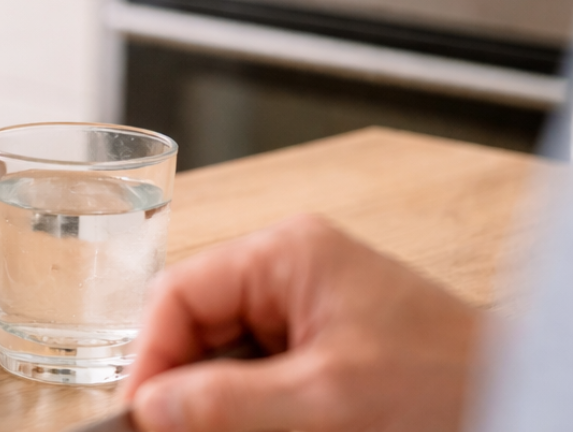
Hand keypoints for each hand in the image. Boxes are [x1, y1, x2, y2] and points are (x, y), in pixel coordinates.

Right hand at [123, 214, 480, 431]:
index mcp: (287, 255)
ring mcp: (311, 307)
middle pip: (198, 325)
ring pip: (226, 355)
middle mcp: (293, 271)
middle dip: (185, 385)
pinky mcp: (329, 346)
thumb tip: (151, 406)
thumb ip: (227, 402)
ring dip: (218, 402)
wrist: (526, 402)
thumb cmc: (450, 387)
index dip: (151, 358)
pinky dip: (251, 407)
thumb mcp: (324, 401)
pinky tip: (258, 426)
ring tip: (216, 430)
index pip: (180, 294)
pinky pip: (263, 372)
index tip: (142, 416)